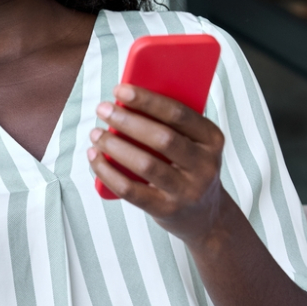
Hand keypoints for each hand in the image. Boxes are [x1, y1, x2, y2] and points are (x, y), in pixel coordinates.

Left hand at [88, 84, 225, 245]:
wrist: (206, 216)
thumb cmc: (188, 165)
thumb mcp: (192, 142)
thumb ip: (169, 122)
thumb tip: (124, 100)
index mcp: (211, 139)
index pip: (178, 113)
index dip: (147, 99)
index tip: (119, 89)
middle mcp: (204, 165)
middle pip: (161, 138)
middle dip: (127, 120)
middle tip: (103, 108)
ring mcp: (187, 191)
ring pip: (145, 164)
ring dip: (114, 145)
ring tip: (96, 133)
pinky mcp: (167, 210)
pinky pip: (131, 190)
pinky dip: (107, 172)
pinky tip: (94, 157)